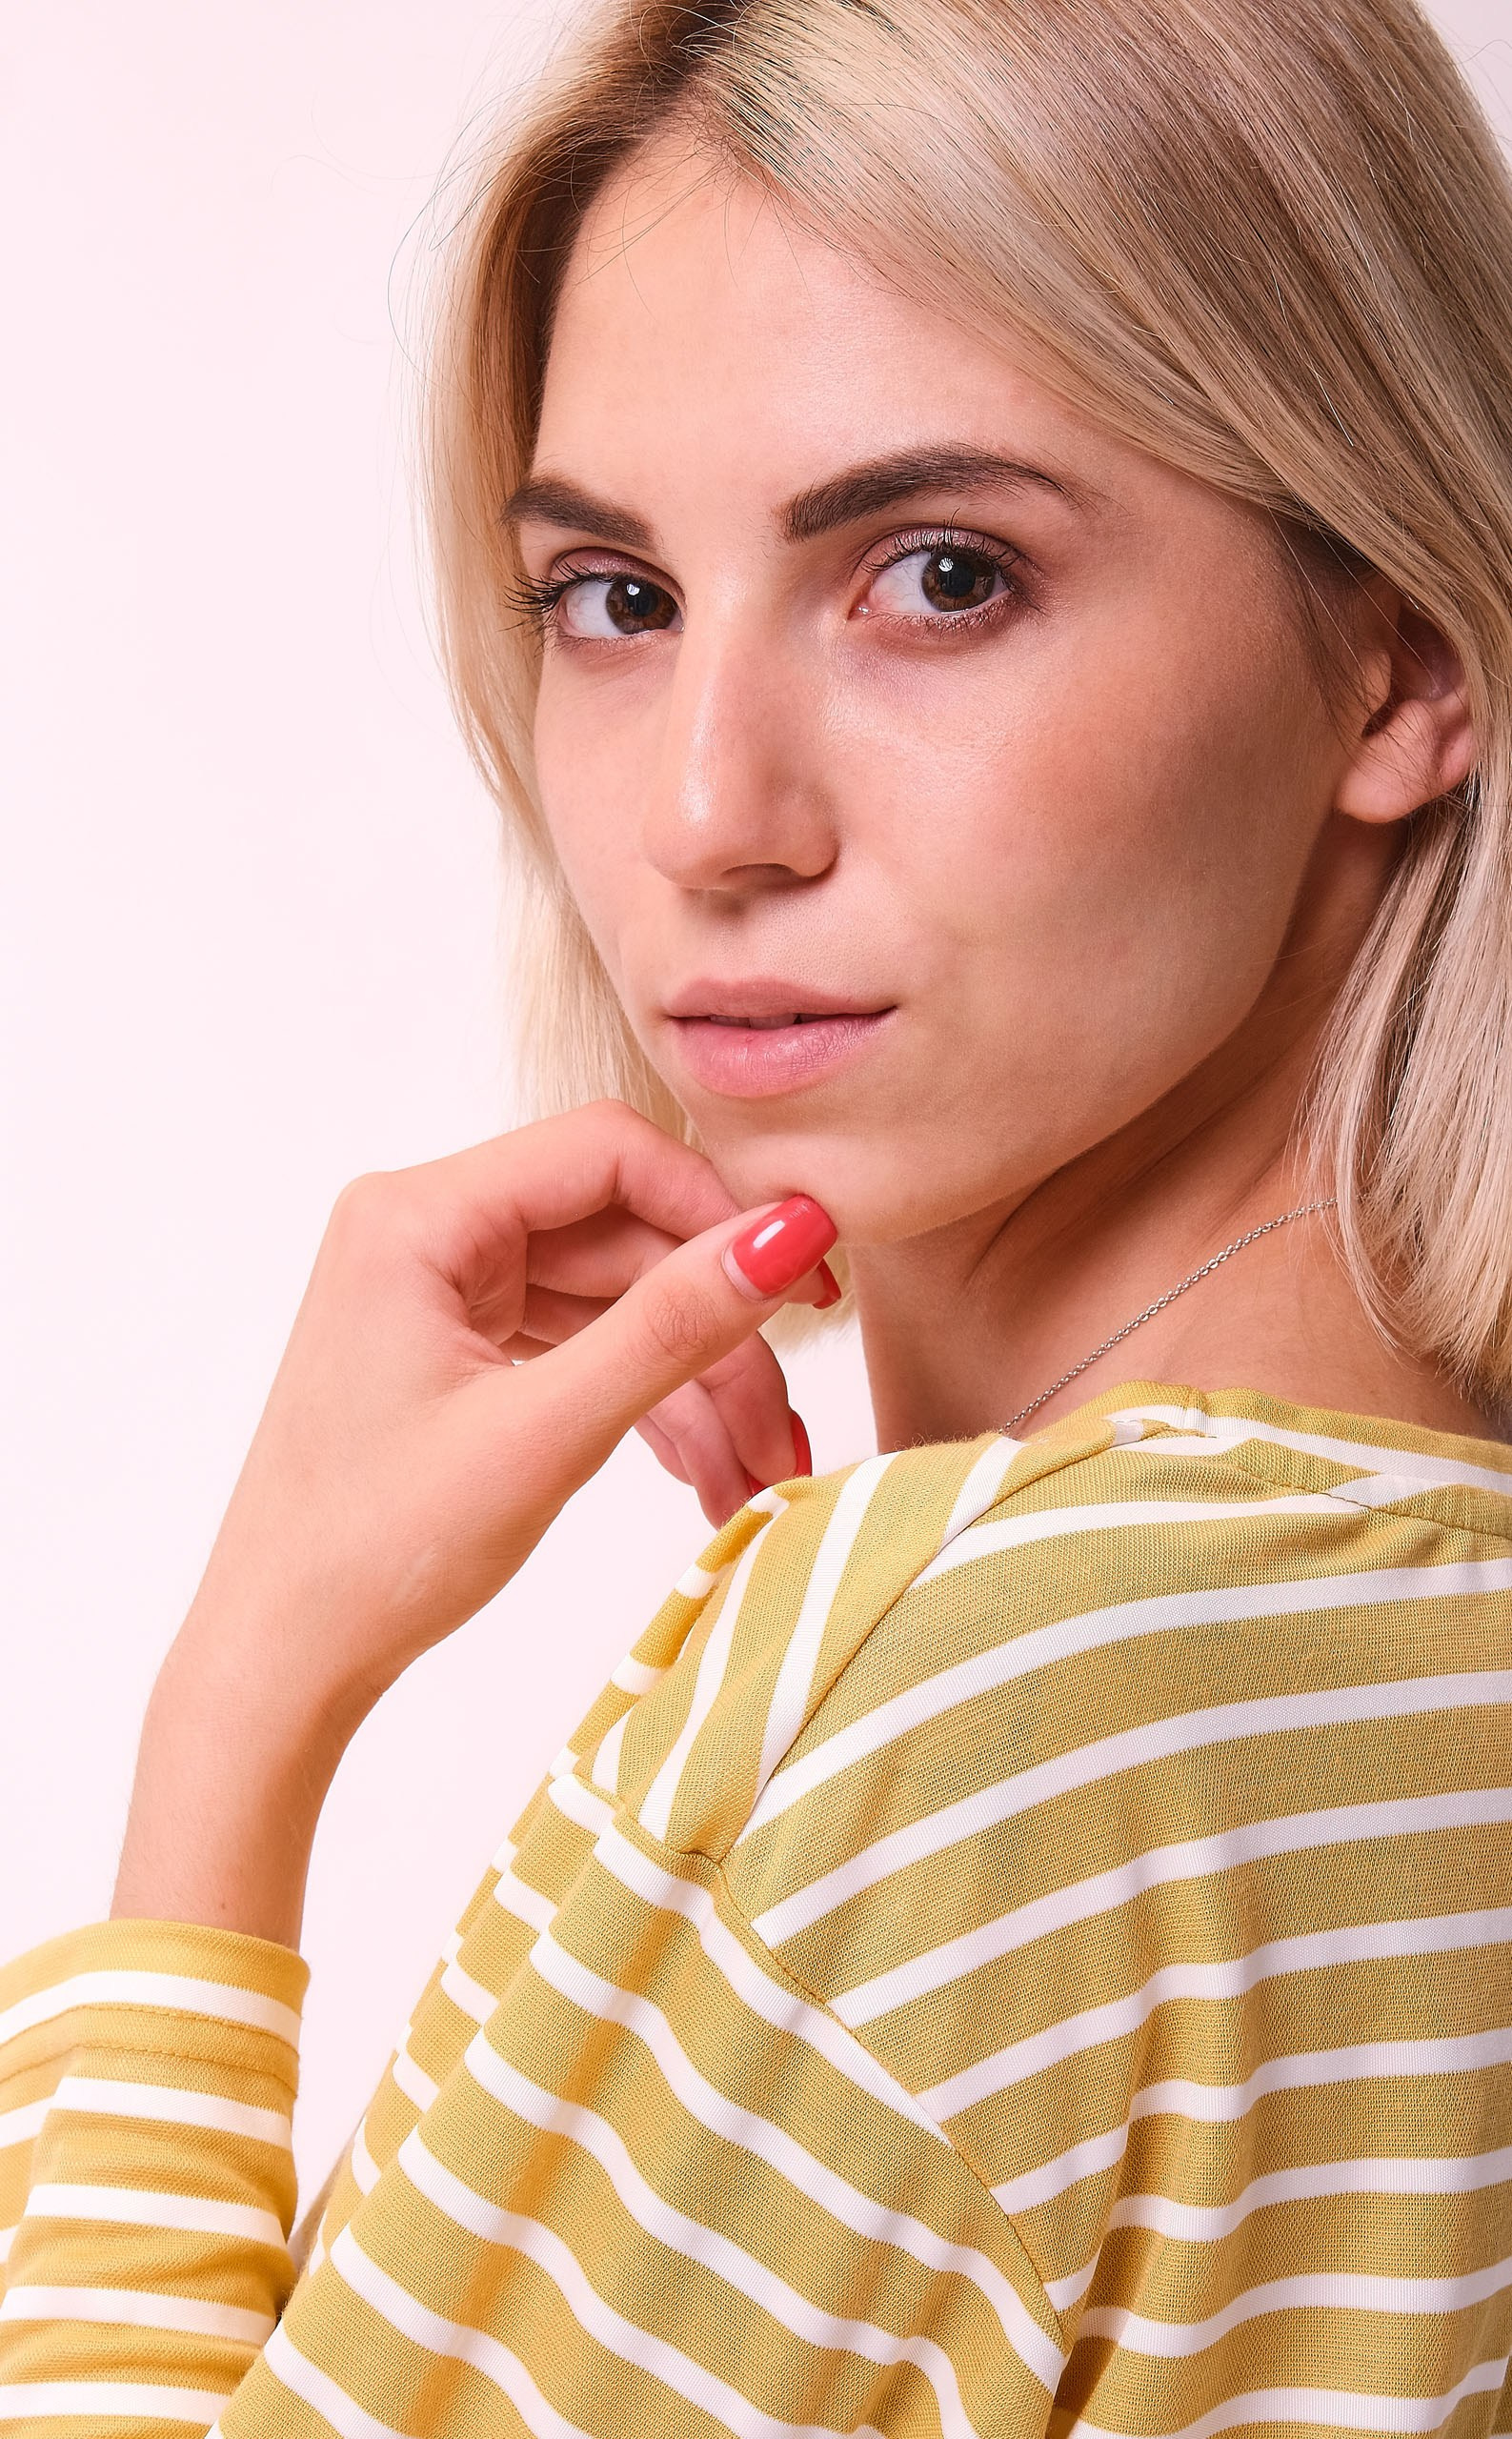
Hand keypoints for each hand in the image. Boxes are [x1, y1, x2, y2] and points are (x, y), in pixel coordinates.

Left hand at [111, 1101, 836, 1941]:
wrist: (282, 1661)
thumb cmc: (376, 1551)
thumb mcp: (545, 1434)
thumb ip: (671, 1327)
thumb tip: (788, 1233)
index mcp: (415, 1216)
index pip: (608, 1154)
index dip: (718, 1210)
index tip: (806, 1285)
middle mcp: (425, 1231)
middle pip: (622, 1238)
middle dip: (715, 1336)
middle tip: (789, 1426)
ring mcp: (442, 1292)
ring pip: (614, 1301)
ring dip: (694, 1387)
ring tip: (760, 1477)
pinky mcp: (459, 1348)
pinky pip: (581, 1347)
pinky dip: (646, 1406)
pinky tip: (707, 1476)